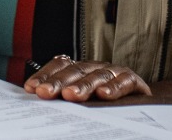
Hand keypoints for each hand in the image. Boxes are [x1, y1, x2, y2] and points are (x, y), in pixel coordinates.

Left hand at [24, 56, 151, 101]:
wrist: (140, 105)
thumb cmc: (106, 104)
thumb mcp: (83, 101)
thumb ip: (64, 99)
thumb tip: (37, 99)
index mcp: (80, 70)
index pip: (59, 66)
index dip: (45, 75)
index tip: (31, 88)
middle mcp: (95, 67)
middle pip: (74, 71)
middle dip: (58, 82)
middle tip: (45, 93)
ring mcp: (114, 72)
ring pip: (96, 75)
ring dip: (83, 85)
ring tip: (70, 95)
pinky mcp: (132, 81)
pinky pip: (123, 82)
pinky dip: (114, 87)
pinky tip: (103, 95)